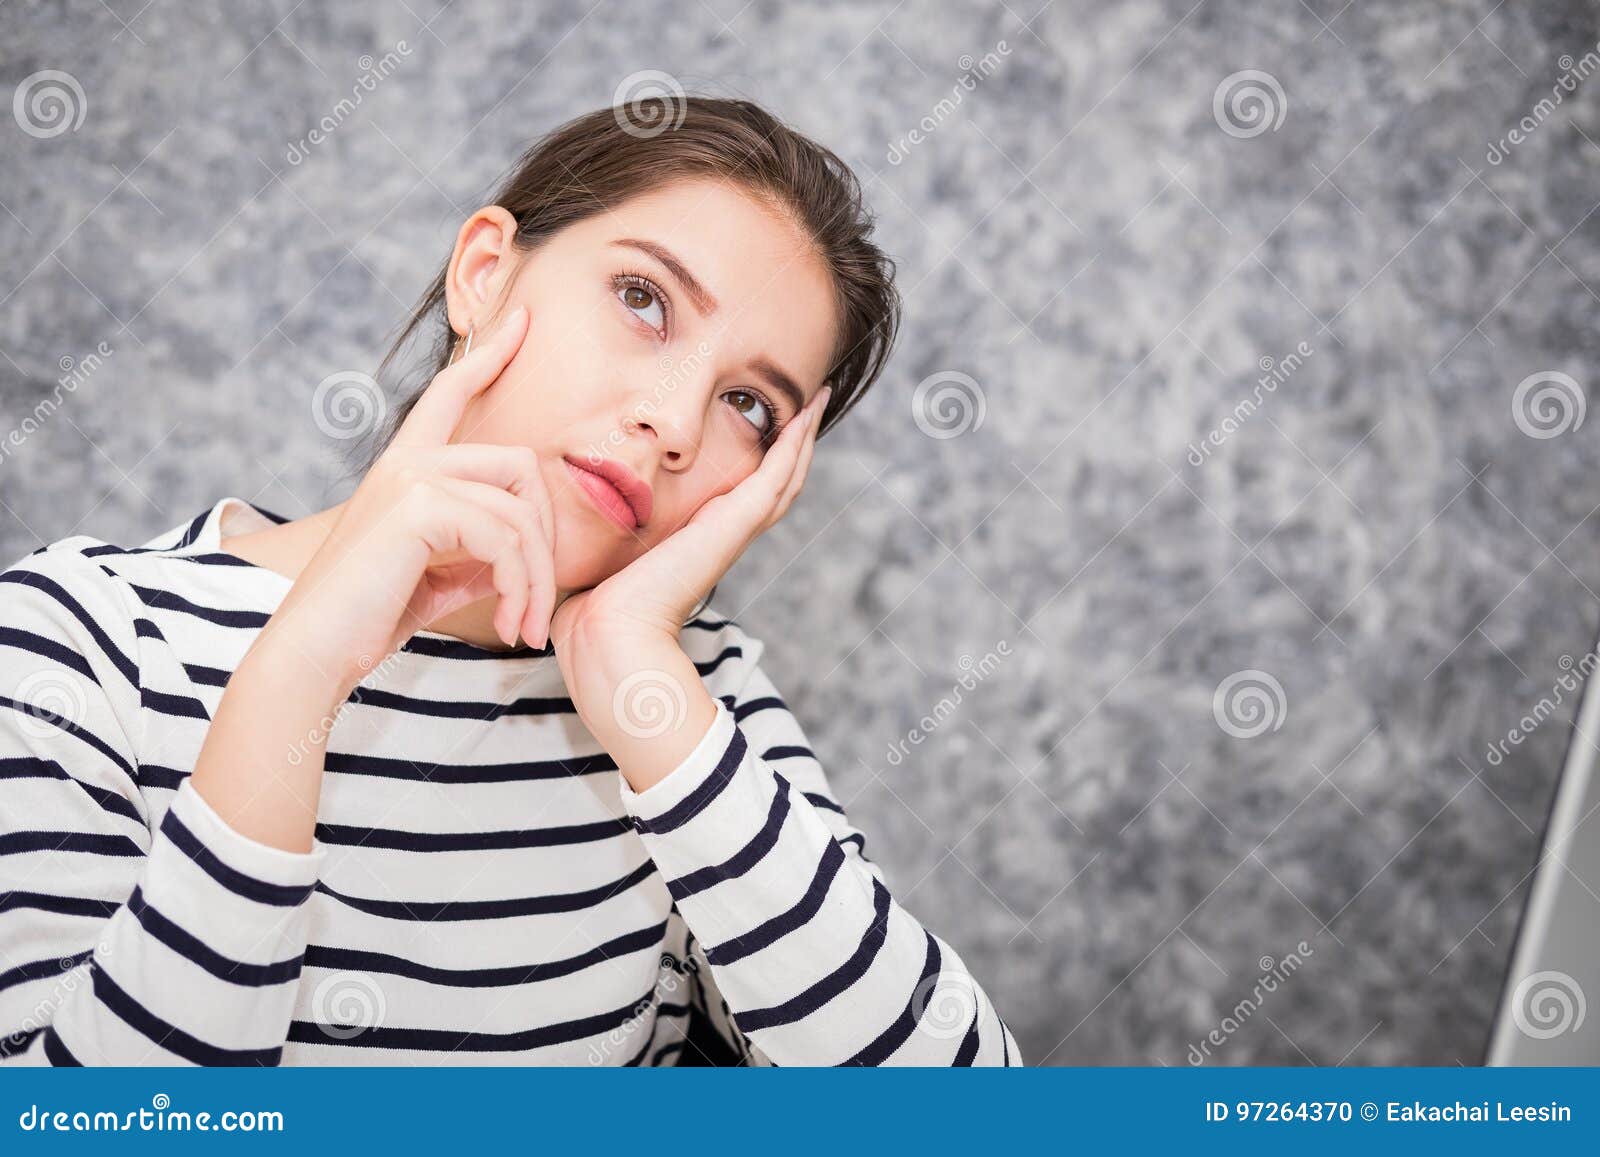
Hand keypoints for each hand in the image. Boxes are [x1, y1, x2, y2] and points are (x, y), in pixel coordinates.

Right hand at [266, 305, 557, 699]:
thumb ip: (478, 550)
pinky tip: (508, 625)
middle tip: (537, 606)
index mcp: (405, 467)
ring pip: (520, 510)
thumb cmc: (368, 619)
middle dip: (544, 538)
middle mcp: (407, 461)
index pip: (451, 392)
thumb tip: (522, 550)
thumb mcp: (437, 575)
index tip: (524, 322)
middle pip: (521, 464)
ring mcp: (412, 477)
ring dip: (534, 579)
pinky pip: (505, 537)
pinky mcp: (419, 504)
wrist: (315, 653)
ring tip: (524, 629)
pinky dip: (519, 587)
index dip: (491, 354)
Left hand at [549, 382, 830, 660]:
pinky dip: (794, 445)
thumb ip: (603, 538)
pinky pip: (775, 476)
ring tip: (818, 400)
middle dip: (793, 444)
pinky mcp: (734, 524)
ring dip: (803, 437)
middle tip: (811, 404)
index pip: (742, 493)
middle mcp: (723, 534)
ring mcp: (733, 530)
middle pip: (775, 483)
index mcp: (698, 540)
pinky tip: (805, 414)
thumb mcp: (605, 556)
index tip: (769, 427)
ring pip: (784, 478)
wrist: (611, 633)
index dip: (760, 462)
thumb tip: (570, 531)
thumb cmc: (596, 607)